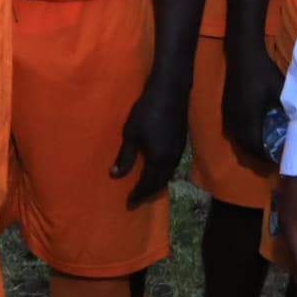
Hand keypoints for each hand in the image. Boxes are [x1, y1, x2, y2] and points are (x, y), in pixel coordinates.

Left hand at [111, 74, 186, 207]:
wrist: (170, 93)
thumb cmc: (146, 111)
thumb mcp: (131, 134)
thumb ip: (125, 156)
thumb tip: (115, 175)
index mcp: (159, 159)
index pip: (148, 184)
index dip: (138, 195)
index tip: (128, 203)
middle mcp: (171, 160)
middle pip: (160, 183)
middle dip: (148, 193)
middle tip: (135, 199)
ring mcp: (179, 152)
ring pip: (168, 175)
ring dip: (157, 184)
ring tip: (144, 188)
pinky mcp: (181, 143)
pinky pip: (172, 166)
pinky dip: (163, 173)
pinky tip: (155, 170)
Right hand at [221, 35, 284, 171]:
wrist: (242, 55)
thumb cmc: (263, 72)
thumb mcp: (279, 90)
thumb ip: (288, 108)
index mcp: (249, 116)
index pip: (254, 145)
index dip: (264, 156)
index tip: (276, 160)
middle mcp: (235, 118)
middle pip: (244, 146)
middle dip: (256, 156)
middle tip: (271, 159)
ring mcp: (228, 114)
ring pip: (236, 139)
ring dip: (248, 147)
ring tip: (262, 150)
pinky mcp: (225, 108)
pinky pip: (232, 131)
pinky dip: (241, 138)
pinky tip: (251, 134)